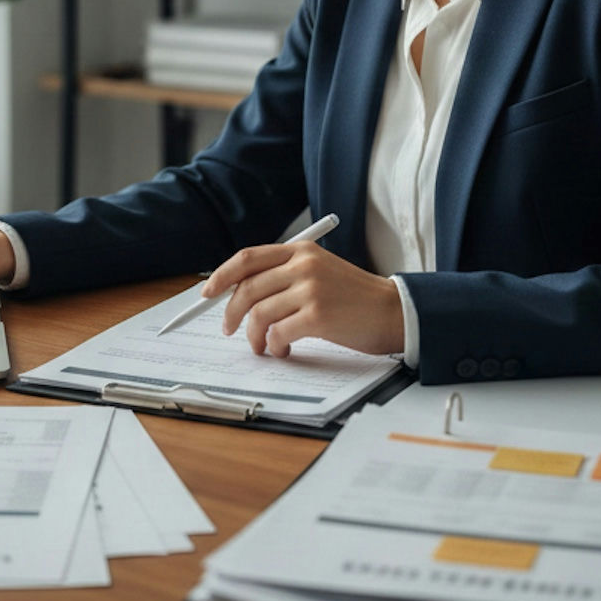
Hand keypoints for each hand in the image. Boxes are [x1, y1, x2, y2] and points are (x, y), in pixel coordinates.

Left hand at [202, 242, 404, 357]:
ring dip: (254, 336)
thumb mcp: (320, 272)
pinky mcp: (318, 315)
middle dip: (232, 313)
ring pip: (259, 313)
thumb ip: (285, 275)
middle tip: (231, 329)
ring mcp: (311, 289)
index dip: (222, 276)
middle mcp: (303, 265)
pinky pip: (278, 333)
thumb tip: (241, 295)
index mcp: (301, 251)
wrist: (393, 311)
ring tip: (263, 346)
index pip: (247, 258)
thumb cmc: (354, 298)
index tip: (207, 293)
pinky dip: (274, 346)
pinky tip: (284, 350)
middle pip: (248, 287)